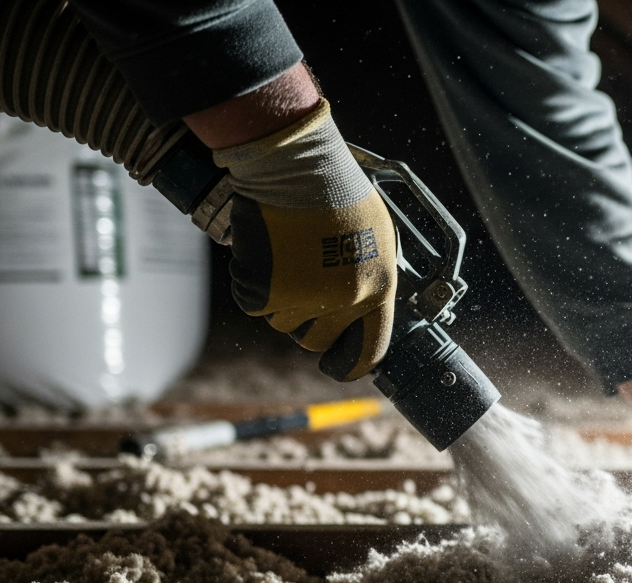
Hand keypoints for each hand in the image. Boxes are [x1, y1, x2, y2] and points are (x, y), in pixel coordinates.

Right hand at [214, 98, 396, 381]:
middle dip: (305, 321)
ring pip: (283, 321)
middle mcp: (345, 301)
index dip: (353, 363)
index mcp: (378, 288)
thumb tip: (360, 313)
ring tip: (287, 252)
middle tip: (298, 286)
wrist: (297, 164)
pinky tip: (266, 248)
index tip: (340, 368)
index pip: (372, 349)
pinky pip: (253, 303)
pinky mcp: (266, 292)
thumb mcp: (374, 237)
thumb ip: (368, 279)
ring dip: (278, 295)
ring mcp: (305, 299)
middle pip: (316, 340)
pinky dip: (252, 281)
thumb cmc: (336, 191)